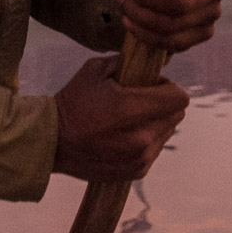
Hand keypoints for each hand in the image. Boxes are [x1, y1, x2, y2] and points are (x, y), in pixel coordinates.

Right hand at [52, 55, 188, 181]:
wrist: (52, 143)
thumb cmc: (72, 103)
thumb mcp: (96, 70)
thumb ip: (126, 62)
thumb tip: (147, 61)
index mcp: (131, 108)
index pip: (179, 98)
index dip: (167, 88)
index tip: (152, 86)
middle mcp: (140, 136)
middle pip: (176, 115)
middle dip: (162, 105)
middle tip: (139, 102)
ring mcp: (140, 157)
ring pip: (167, 132)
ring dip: (155, 123)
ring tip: (128, 121)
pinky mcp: (137, 171)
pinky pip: (155, 149)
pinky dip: (146, 141)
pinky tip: (123, 136)